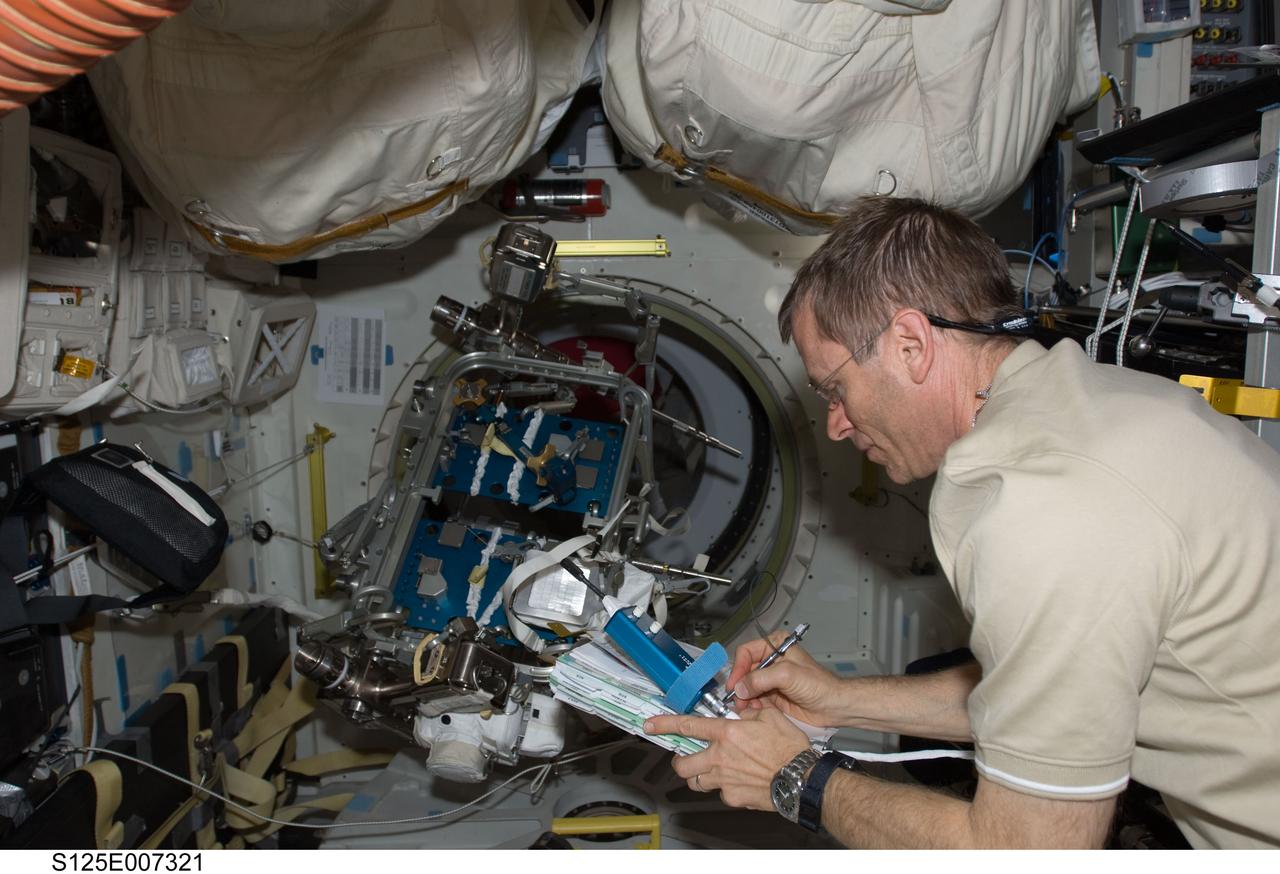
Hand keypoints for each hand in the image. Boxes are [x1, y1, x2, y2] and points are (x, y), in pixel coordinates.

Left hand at [644, 709, 810, 809]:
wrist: (801, 778)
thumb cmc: (789, 747)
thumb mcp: (769, 716)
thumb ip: (748, 712)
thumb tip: (740, 711)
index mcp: (727, 733)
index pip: (688, 726)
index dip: (665, 724)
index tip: (650, 725)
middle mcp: (720, 757)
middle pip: (683, 764)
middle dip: (680, 761)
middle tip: (686, 758)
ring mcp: (724, 780)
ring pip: (696, 782)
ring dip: (698, 776)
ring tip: (710, 771)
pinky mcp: (733, 798)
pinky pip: (720, 793)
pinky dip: (724, 788)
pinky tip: (738, 782)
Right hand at [727, 633, 846, 725]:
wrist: (833, 706)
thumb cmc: (819, 685)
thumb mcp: (787, 675)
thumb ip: (760, 678)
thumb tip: (740, 687)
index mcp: (776, 645)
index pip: (746, 652)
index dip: (738, 668)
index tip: (734, 684)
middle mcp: (771, 660)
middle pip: (744, 671)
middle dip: (740, 686)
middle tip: (737, 700)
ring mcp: (771, 679)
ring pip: (747, 687)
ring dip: (745, 698)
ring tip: (747, 707)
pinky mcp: (773, 695)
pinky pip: (754, 699)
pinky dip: (751, 705)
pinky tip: (755, 710)